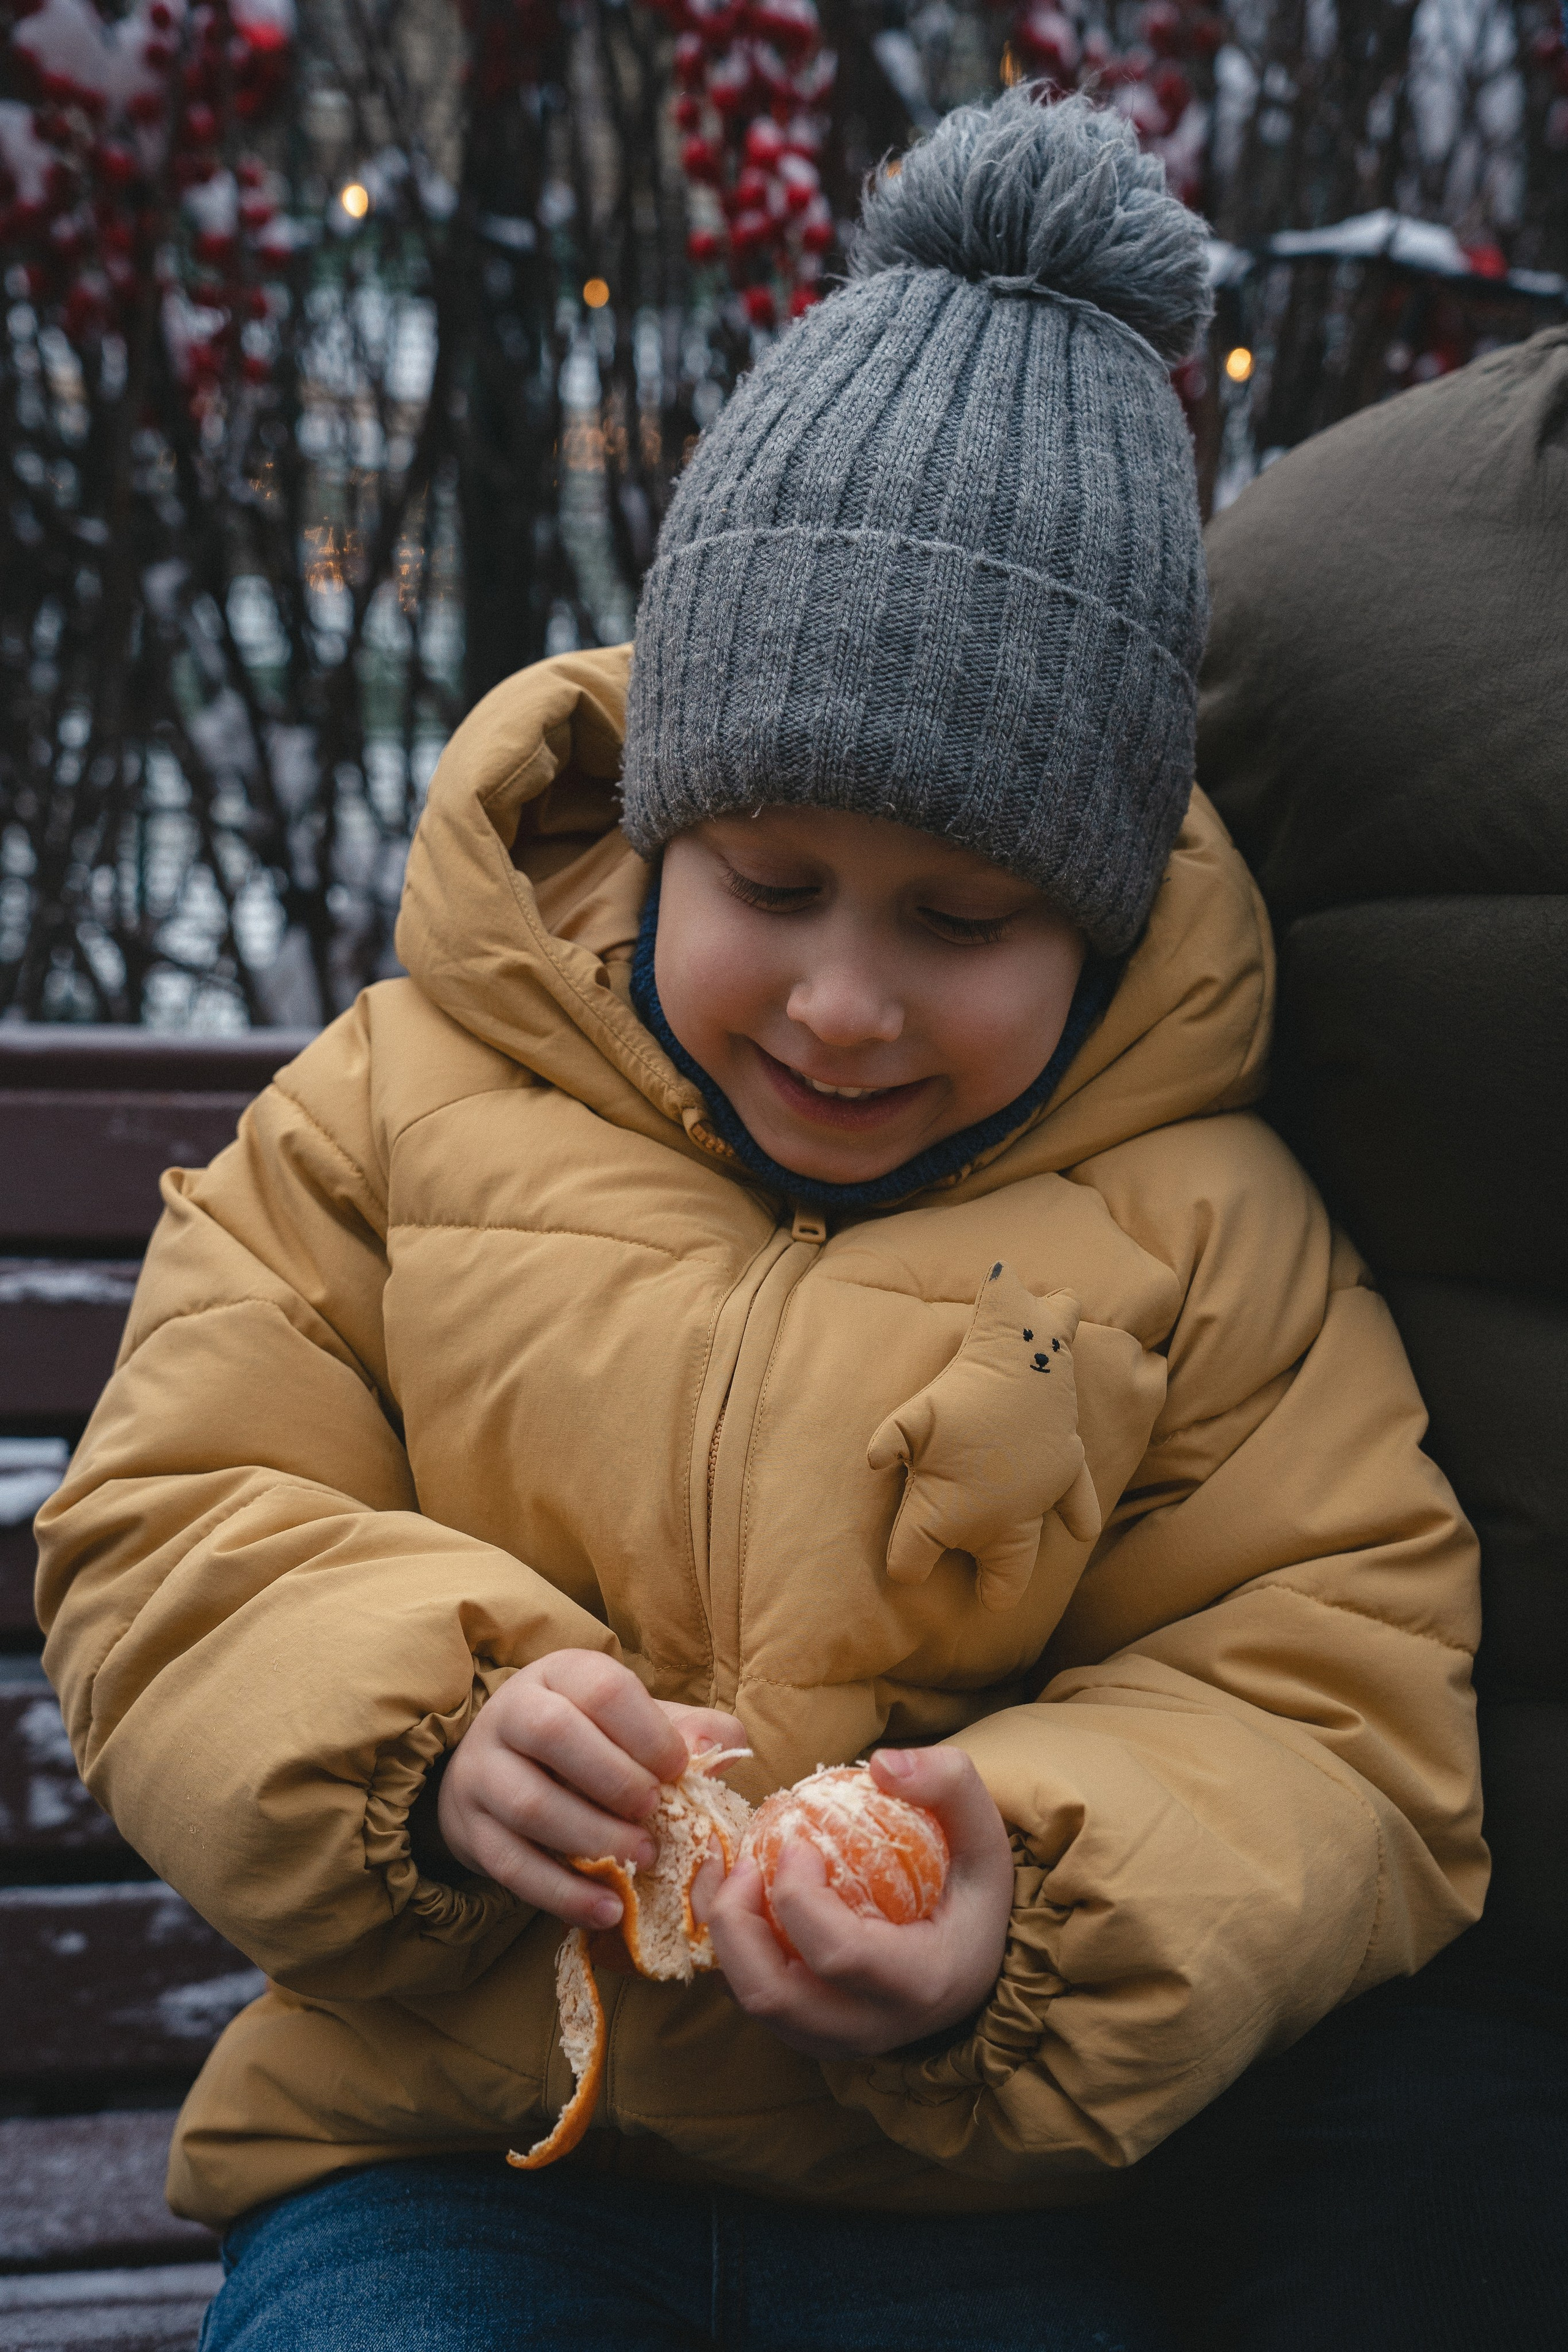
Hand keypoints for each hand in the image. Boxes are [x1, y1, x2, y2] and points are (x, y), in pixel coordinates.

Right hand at [436, 1648, 743, 1928]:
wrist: (499, 1770)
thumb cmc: (588, 1743)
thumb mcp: (634, 1721)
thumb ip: (686, 1730)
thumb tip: (722, 1748)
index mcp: (561, 1675)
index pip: (602, 1688)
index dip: (647, 1730)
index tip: (677, 1769)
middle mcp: (512, 1713)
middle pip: (553, 1734)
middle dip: (614, 1779)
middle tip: (656, 1813)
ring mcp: (482, 1772)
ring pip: (529, 1803)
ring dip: (593, 1837)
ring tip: (644, 1860)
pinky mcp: (470, 1830)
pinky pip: (510, 1865)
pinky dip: (562, 1893)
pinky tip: (608, 1909)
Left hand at [698, 1746, 1012, 2062]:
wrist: (973, 1966)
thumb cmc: (972, 1896)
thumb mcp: (984, 1836)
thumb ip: (949, 1784)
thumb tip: (881, 1765)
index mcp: (919, 1984)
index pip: (839, 1954)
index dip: (800, 1896)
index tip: (798, 1841)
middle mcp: (872, 2028)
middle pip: (774, 1996)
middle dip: (737, 1923)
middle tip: (745, 1863)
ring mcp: (834, 2041)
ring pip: (752, 2006)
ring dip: (725, 1937)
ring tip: (734, 1875)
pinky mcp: (808, 2037)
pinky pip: (750, 2001)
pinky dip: (731, 1951)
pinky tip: (736, 1899)